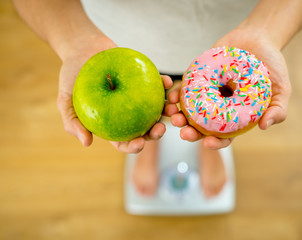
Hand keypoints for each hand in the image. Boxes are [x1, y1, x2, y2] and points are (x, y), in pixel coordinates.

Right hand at [56, 36, 172, 152]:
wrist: (81, 47)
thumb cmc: (72, 75)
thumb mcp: (65, 100)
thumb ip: (73, 122)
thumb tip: (87, 143)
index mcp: (111, 123)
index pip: (124, 141)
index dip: (133, 146)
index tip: (140, 144)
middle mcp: (127, 113)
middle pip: (145, 128)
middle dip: (156, 133)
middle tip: (160, 129)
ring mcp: (137, 97)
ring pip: (156, 109)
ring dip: (166, 112)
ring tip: (171, 109)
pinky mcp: (144, 80)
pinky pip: (156, 84)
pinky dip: (163, 84)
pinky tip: (167, 83)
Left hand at [165, 28, 290, 149]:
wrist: (258, 38)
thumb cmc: (271, 67)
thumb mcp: (281, 89)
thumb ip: (278, 109)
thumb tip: (264, 126)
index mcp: (236, 117)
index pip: (224, 136)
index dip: (216, 143)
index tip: (208, 143)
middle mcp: (219, 107)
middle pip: (202, 126)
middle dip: (191, 132)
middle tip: (184, 132)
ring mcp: (208, 93)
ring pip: (190, 110)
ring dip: (179, 115)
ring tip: (174, 116)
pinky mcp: (199, 78)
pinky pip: (185, 89)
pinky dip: (177, 94)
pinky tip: (172, 97)